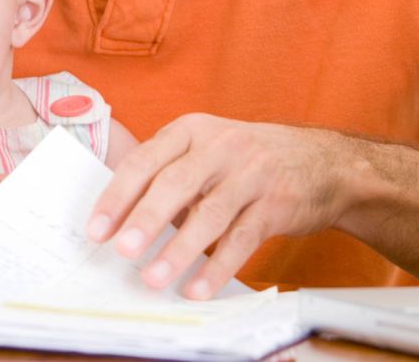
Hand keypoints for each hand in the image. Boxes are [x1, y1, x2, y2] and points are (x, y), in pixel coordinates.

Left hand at [86, 114, 351, 299]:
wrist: (322, 161)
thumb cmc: (249, 159)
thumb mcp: (207, 148)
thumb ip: (168, 172)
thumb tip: (120, 217)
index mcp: (192, 130)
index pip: (146, 160)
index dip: (118, 195)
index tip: (97, 227)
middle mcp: (220, 147)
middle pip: (175, 184)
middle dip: (144, 219)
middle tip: (122, 250)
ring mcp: (251, 174)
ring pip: (209, 215)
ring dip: (178, 250)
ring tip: (153, 277)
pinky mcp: (275, 205)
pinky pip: (241, 239)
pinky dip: (217, 267)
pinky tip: (196, 287)